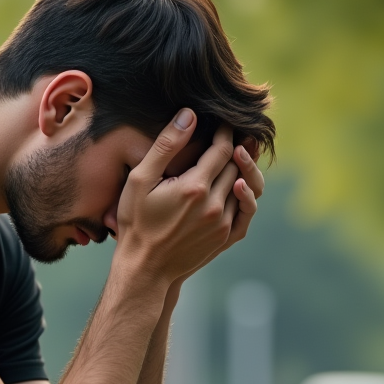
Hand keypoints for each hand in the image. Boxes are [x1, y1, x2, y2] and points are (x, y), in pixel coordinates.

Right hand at [113, 109, 242, 284]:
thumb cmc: (136, 222)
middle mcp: (214, 205)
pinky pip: (246, 210)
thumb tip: (189, 115)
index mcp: (195, 187)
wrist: (144, 268)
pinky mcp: (226, 238)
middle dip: (237, 147)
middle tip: (237, 133)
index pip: (222, 149)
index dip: (226, 133)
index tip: (224, 122)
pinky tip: (239, 184)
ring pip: (245, 187)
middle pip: (236, 166)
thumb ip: (166, 146)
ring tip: (239, 154)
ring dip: (243, 169)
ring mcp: (223, 224)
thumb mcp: (140, 180)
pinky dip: (247, 194)